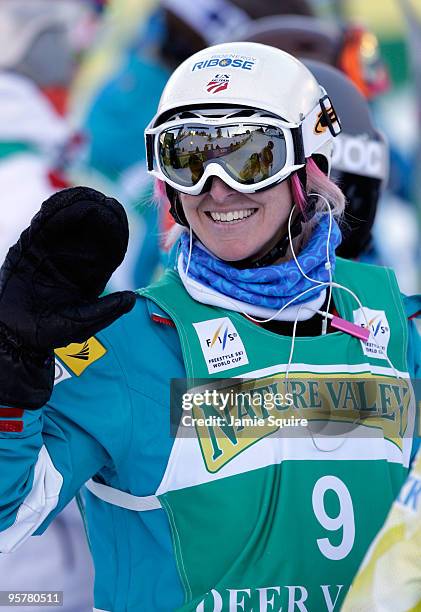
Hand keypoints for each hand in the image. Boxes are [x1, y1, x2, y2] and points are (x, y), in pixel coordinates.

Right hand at [0, 186, 135, 408]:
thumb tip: (132, 297)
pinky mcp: (28, 249)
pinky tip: (59, 202)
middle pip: (88, 231)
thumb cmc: (50, 331)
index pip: (106, 249)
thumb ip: (107, 310)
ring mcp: (50, 252)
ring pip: (65, 223)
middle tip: (106, 200)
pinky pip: (40, 226)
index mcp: (89, 275)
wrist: (15, 334)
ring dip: (75, 207)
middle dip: (98, 214)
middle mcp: (72, 260)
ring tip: (86, 194)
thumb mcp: (83, 323)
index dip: (114, 232)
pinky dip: (50, 213)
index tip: (121, 216)